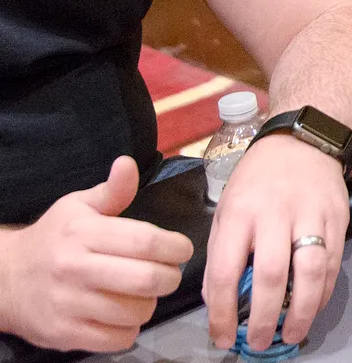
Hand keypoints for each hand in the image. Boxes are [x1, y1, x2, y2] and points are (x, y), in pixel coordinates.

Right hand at [0, 156, 192, 352]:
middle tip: (168, 274)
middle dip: (170, 277)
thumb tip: (128, 164)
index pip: (144, 241)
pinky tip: (123, 314)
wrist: (6, 280)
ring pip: (136, 312)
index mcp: (83, 234)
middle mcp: (75, 269)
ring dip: (150, 304)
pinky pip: (118, 339)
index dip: (174, 246)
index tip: (182, 249)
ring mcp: (68, 305)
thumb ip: (112, 191)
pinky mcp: (64, 335)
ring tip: (142, 293)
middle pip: (146, 279)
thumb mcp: (77, 207)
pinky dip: (130, 330)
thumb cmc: (54, 239)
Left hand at [202, 133, 348, 350]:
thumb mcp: (226, 210)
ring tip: (293, 333)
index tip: (223, 338)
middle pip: (271, 275)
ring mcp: (311, 214)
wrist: (302, 144)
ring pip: (311, 270)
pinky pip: (334, 262)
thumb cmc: (256, 182)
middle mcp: (275, 214)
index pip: (227, 271)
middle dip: (265, 317)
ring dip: (302, 310)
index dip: (223, 312)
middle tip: (259, 343)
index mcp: (239, 213)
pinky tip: (313, 307)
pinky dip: (323, 291)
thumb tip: (219, 302)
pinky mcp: (338, 217)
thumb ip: (221, 254)